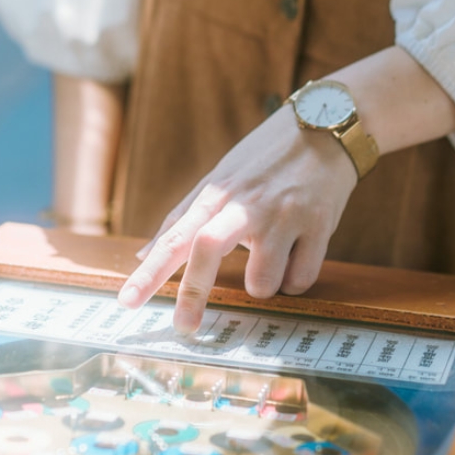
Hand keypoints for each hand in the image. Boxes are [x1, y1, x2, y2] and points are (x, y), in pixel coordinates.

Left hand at [116, 106, 356, 332]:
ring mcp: (283, 215)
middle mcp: (246, 204)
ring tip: (272, 262)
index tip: (127, 302)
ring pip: (263, 281)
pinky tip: (298, 257)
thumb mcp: (221, 178)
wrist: (327, 126)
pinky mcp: (318, 224)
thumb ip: (183, 216)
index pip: (175, 236)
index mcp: (217, 194)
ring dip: (264, 286)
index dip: (149, 272)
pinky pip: (300, 279)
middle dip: (193, 295)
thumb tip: (143, 254)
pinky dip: (295, 279)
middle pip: (207, 250)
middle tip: (185, 327)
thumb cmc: (267, 157)